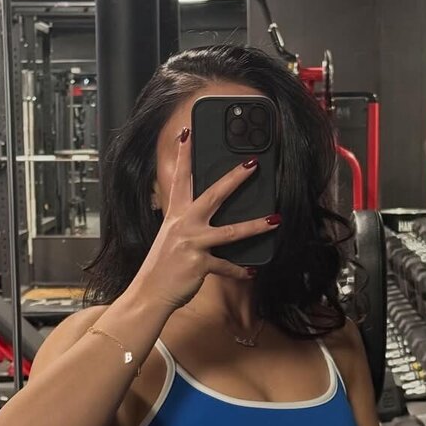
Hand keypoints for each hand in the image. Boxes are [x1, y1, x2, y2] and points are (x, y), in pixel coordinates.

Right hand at [135, 126, 280, 311]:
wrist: (149, 292)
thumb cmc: (162, 266)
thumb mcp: (171, 238)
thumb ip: (187, 224)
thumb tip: (206, 215)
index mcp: (175, 215)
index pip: (179, 179)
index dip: (183, 155)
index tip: (187, 133)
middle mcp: (183, 225)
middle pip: (213, 195)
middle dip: (234, 179)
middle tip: (252, 164)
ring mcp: (192, 243)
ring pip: (230, 232)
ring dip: (255, 225)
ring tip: (275, 220)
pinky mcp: (199, 264)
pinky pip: (226, 266)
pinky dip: (239, 271)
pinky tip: (252, 272)